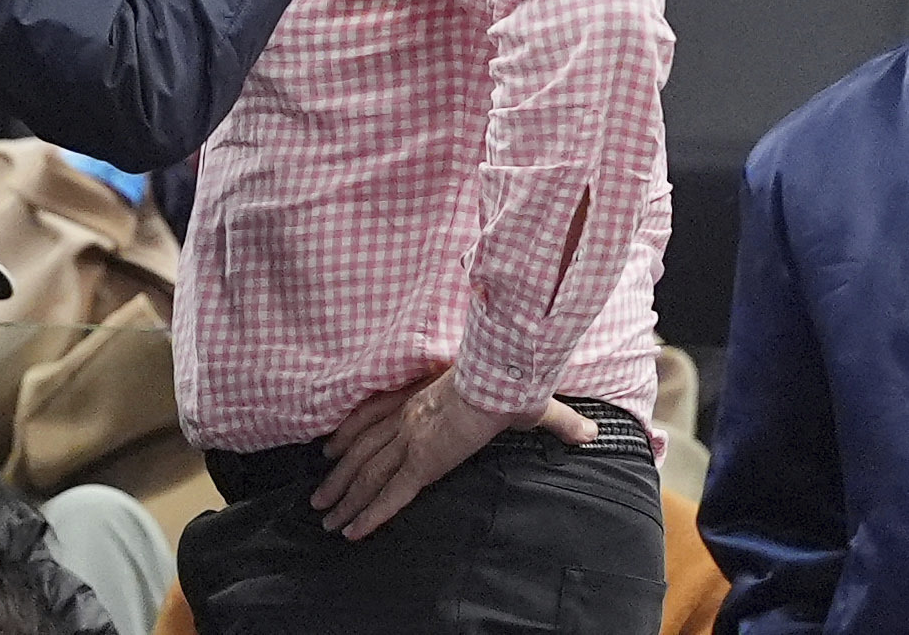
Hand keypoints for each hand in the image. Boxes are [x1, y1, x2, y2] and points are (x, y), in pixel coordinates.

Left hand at [309, 370, 596, 540]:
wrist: (503, 377)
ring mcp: (412, 441)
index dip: (348, 436)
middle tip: (318, 498)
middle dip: (338, 478)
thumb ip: (556, 421)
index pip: (373, 417)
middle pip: (362, 451)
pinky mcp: (423, 462)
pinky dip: (368, 514)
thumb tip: (590, 432)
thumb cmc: (514, 382)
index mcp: (420, 399)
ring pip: (367, 475)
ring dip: (343, 498)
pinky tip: (352, 531)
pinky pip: (389, 495)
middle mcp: (407, 419)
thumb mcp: (530, 402)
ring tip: (325, 519)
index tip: (329, 450)